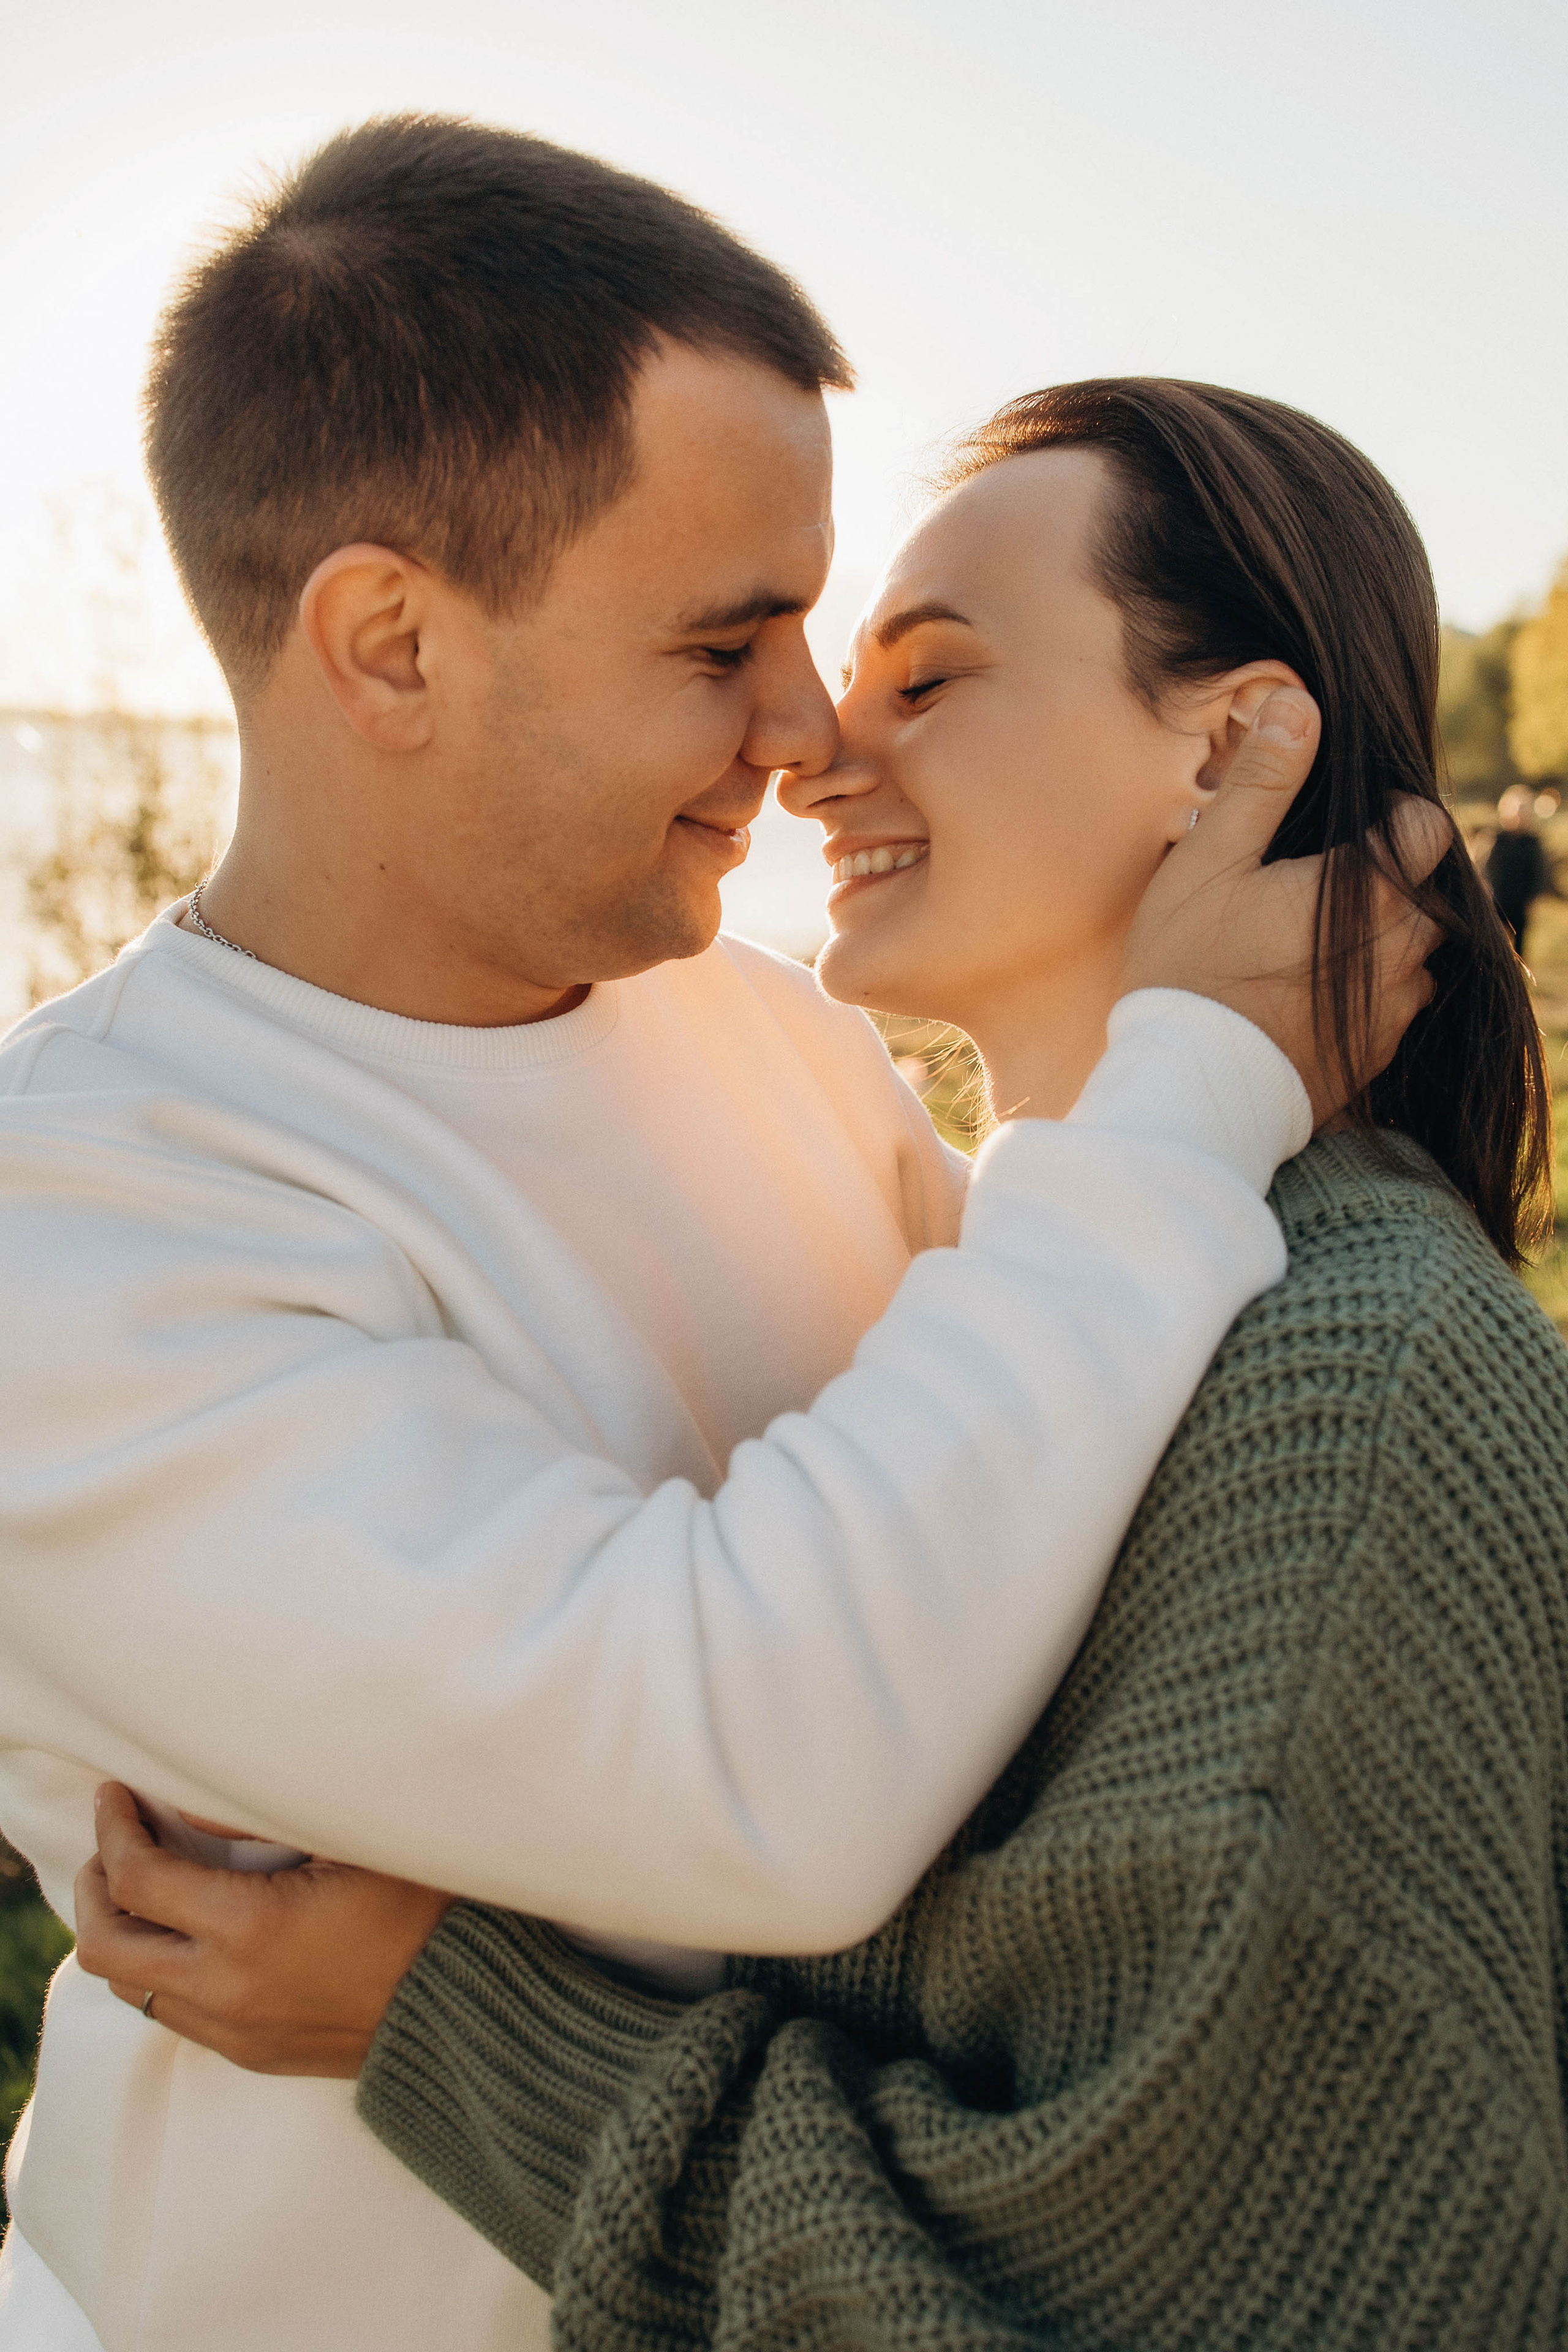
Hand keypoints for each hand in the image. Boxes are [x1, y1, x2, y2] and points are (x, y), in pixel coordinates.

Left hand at [73, 1783, 451, 2076]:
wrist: (463, 2007)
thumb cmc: (420, 1908)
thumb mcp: (355, 1841)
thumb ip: (265, 1819)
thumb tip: (193, 1804)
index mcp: (248, 1927)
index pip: (137, 1879)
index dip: (114, 1830)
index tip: (115, 1795)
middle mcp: (225, 1987)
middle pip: (106, 1945)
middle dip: (94, 1886)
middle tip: (112, 1842)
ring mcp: (233, 2029)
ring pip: (129, 1986)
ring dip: (121, 1932)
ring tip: (139, 1887)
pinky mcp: (249, 2053)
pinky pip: (171, 2012)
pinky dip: (157, 1968)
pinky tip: (185, 1932)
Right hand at [1118, 688, 1447, 1125]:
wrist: (1191, 1089)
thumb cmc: (1191, 969)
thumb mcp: (1212, 860)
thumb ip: (1262, 780)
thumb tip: (1298, 704)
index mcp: (1372, 892)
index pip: (1428, 827)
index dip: (1391, 816)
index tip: (1342, 826)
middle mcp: (1403, 950)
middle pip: (1423, 890)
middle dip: (1382, 878)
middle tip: (1312, 882)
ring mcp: (1395, 1009)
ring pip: (1413, 950)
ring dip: (1379, 937)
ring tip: (1309, 941)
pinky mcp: (1377, 1055)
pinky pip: (1394, 1004)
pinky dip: (1365, 989)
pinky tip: (1305, 992)